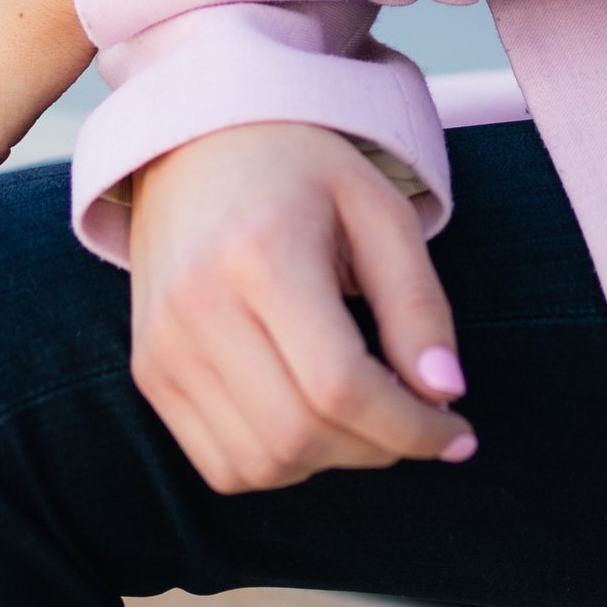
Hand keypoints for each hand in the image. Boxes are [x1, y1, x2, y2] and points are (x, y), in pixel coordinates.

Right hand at [128, 121, 475, 492]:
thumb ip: (417, 302)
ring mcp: (163, 345)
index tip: (457, 432)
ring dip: (332, 461)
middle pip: (300, 434)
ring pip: (261, 464)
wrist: (198, 141)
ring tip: (365, 414)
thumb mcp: (378, 210)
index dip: (411, 427)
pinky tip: (310, 418)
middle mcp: (198, 306)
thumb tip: (445, 392)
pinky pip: (221, 463)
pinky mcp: (150, 371)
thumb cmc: (301, 171)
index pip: (340, 385)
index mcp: (261, 254)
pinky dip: (279, 463)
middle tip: (418, 421)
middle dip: (379, 447)